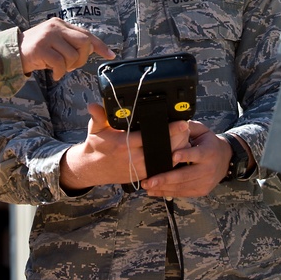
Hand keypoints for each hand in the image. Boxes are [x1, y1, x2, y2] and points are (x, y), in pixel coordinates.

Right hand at [19, 18, 113, 79]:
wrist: (10, 53)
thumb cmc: (35, 50)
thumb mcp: (54, 42)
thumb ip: (69, 42)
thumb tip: (91, 50)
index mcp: (60, 23)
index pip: (86, 33)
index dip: (100, 45)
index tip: (110, 55)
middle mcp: (56, 26)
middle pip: (84, 43)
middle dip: (83, 59)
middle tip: (72, 66)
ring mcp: (48, 36)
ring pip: (73, 56)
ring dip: (68, 68)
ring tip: (58, 69)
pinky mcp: (41, 48)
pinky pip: (60, 64)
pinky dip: (59, 73)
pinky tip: (53, 74)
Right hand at [60, 103, 190, 190]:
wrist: (92, 168)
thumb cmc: (95, 146)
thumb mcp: (95, 129)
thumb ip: (98, 116)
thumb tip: (93, 105)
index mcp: (124, 144)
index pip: (151, 137)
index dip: (169, 130)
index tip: (182, 123)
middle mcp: (134, 158)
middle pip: (163, 149)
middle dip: (179, 139)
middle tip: (189, 128)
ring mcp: (139, 168)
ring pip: (165, 160)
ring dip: (177, 150)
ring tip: (187, 138)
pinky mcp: (142, 174)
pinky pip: (160, 168)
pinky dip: (170, 160)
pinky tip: (179, 151)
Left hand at [140, 121, 230, 197]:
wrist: (225, 160)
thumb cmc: (208, 143)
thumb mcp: (203, 131)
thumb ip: (189, 127)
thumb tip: (175, 123)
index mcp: (209, 151)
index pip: (197, 154)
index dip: (186, 155)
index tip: (173, 156)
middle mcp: (208, 168)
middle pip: (186, 175)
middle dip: (166, 178)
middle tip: (150, 180)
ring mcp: (205, 182)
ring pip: (182, 186)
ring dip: (163, 187)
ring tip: (147, 186)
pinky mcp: (201, 191)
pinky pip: (183, 193)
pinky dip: (167, 193)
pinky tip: (155, 191)